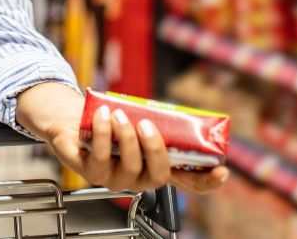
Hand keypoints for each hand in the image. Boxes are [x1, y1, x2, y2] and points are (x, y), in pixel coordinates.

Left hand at [16, 83, 228, 193]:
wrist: (75, 120)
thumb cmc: (113, 122)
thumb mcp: (140, 120)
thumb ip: (159, 121)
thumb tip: (181, 112)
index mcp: (157, 167)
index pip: (189, 183)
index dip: (208, 182)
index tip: (222, 171)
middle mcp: (140, 179)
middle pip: (159, 176)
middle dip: (154, 148)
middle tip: (146, 124)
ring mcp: (116, 179)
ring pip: (130, 166)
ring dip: (126, 137)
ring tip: (119, 115)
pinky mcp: (92, 172)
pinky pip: (102, 158)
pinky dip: (104, 133)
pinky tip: (103, 116)